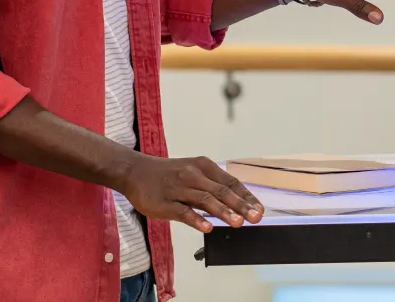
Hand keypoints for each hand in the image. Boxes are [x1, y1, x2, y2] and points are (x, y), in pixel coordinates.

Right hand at [122, 153, 263, 232]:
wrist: (136, 171)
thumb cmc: (168, 174)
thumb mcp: (192, 172)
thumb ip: (211, 187)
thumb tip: (234, 204)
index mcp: (203, 166)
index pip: (230, 181)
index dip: (246, 196)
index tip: (259, 208)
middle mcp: (193, 175)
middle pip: (221, 190)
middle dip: (240, 204)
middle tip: (255, 217)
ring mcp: (179, 188)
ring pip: (205, 200)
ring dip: (223, 212)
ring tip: (237, 222)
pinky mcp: (165, 202)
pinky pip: (182, 211)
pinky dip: (196, 219)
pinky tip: (207, 227)